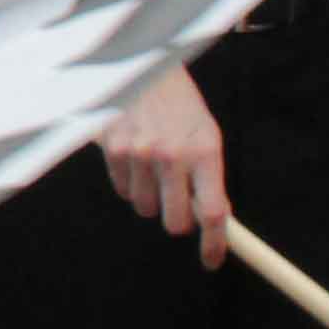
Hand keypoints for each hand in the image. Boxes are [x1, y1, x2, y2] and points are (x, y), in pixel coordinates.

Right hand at [94, 71, 228, 235]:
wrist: (145, 68)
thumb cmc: (181, 105)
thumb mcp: (205, 134)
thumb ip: (208, 176)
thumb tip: (215, 220)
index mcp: (206, 150)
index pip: (214, 212)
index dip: (214, 243)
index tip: (212, 260)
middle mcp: (174, 155)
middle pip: (175, 221)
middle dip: (179, 221)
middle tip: (180, 206)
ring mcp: (141, 153)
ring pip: (145, 208)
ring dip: (152, 198)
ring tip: (157, 168)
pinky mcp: (114, 150)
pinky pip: (123, 191)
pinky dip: (131, 184)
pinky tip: (136, 158)